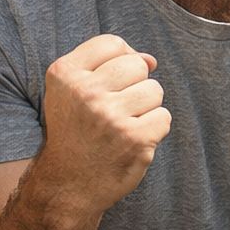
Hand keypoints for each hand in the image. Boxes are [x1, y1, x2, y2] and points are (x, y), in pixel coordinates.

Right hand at [37, 34, 169, 222]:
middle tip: (114, 110)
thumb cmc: (76, 130)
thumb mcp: (73, 89)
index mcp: (64, 74)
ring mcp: (111, 116)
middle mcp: (85, 92)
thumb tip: (152, 60)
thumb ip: (109, 63)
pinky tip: (132, 141)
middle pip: (137, 65)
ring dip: (145, 108)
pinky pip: (164, 117)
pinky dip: (154, 130)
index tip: (107, 84)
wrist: (66, 185)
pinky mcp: (135, 139)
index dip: (118, 61)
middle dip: (134, 85)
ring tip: (122, 126)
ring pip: (154, 90)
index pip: (113, 44)